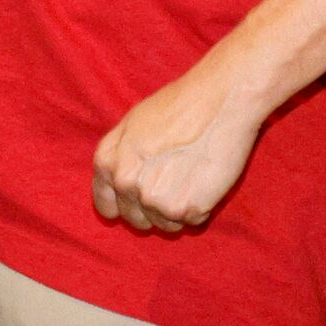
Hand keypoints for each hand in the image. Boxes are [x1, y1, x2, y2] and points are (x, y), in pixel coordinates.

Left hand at [91, 62, 264, 234]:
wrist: (218, 101)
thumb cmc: (177, 107)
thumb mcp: (131, 123)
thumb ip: (116, 155)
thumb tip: (113, 181)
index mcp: (108, 163)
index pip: (107, 207)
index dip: (124, 204)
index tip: (139, 198)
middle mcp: (126, 184)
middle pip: (137, 220)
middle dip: (152, 208)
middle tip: (173, 180)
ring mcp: (155, 199)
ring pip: (165, 225)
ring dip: (177, 209)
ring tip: (190, 175)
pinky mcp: (186, 210)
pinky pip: (190, 222)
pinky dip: (199, 208)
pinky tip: (204, 180)